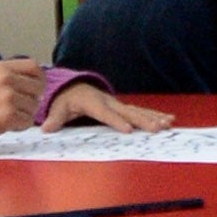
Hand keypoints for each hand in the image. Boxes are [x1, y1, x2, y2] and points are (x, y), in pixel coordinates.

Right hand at [0, 57, 50, 130]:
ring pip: (34, 106)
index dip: (39, 79)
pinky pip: (28, 121)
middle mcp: (6, 80)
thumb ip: (12, 76)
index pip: (34, 67)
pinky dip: (21, 125)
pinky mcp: (8, 116)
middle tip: (20, 105)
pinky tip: (9, 124)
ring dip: (25, 113)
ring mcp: (7, 98)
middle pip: (38, 88)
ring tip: (9, 114)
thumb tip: (39, 83)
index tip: (35, 88)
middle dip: (33, 99)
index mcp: (2, 68)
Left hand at [43, 79, 173, 132]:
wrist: (72, 86)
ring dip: (153, 117)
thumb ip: (54, 118)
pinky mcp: (122, 107)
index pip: (105, 113)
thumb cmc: (65, 99)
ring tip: (167, 124)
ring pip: (137, 111)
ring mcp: (117, 103)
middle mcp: (108, 101)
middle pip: (127, 112)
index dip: (116, 121)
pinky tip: (169, 119)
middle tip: (156, 128)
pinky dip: (155, 115)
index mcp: (92, 102)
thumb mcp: (57, 107)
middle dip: (142, 120)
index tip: (128, 130)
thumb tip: (47, 129)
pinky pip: (140, 111)